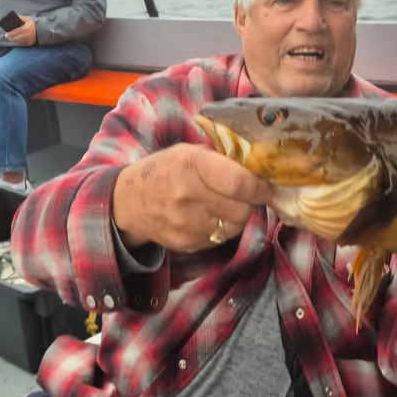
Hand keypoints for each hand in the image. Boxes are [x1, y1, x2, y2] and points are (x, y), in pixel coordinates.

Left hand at [5, 15, 37, 46]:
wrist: (41, 31)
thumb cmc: (33, 24)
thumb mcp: (27, 19)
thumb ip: (20, 18)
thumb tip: (12, 17)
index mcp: (26, 28)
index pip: (17, 31)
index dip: (11, 33)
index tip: (6, 34)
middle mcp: (28, 35)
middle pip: (17, 38)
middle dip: (10, 37)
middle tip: (7, 36)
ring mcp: (29, 40)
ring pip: (18, 42)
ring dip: (13, 40)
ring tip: (10, 38)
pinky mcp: (30, 43)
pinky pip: (22, 44)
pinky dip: (18, 42)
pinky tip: (15, 40)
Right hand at [111, 143, 273, 251]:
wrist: (129, 202)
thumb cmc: (164, 171)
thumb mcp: (187, 152)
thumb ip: (221, 158)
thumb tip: (260, 164)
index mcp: (190, 164)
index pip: (238, 182)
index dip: (260, 186)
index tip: (267, 185)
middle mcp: (187, 195)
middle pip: (242, 208)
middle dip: (252, 202)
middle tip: (249, 194)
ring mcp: (186, 223)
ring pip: (235, 226)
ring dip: (239, 216)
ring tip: (229, 204)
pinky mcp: (187, 243)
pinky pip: (221, 239)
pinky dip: (223, 229)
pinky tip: (212, 216)